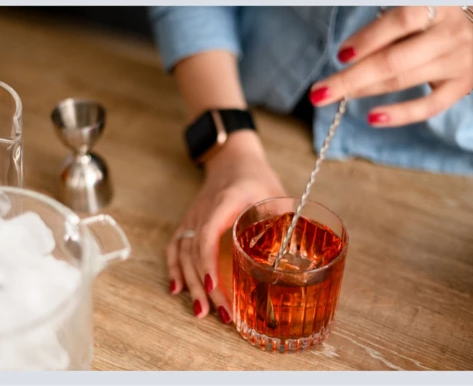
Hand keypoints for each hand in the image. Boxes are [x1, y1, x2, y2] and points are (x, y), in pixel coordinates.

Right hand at [166, 131, 285, 322]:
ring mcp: (192, 218)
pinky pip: (175, 247)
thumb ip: (285, 221)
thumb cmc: (256, 177)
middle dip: (204, 286)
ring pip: (183, 254)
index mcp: (225, 202)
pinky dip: (174, 269)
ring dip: (191, 284)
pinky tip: (177, 291)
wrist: (232, 159)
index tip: (215, 287)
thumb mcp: (276, 194)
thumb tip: (297, 256)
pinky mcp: (189, 223)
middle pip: (194, 252)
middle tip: (220, 313)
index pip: (208, 234)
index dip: (208, 262)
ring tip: (201, 312)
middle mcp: (203, 211)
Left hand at [309, 6, 472, 126]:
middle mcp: (451, 33)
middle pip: (394, 59)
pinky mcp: (461, 87)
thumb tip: (346, 55)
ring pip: (404, 80)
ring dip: (364, 90)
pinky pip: (428, 106)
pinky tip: (373, 118)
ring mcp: (458, 62)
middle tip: (319, 92)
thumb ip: (385, 29)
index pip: (400, 20)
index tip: (340, 55)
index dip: (368, 38)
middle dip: (352, 77)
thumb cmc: (431, 23)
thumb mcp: (414, 15)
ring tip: (335, 97)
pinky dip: (400, 114)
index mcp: (439, 5)